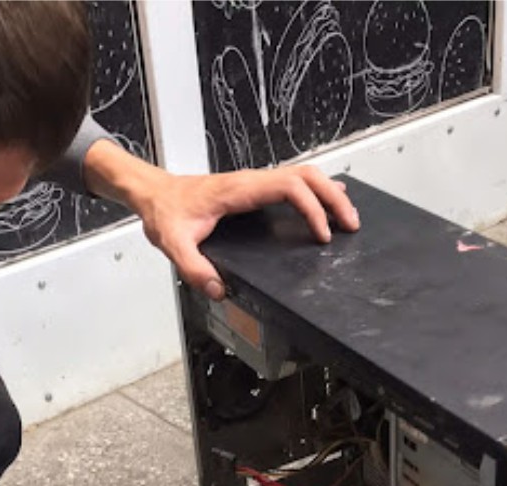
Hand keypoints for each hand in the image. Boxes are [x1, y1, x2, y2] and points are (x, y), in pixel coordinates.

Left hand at [136, 166, 359, 299]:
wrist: (155, 193)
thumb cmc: (165, 212)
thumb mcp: (173, 242)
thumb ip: (193, 267)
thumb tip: (218, 289)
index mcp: (239, 190)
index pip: (289, 187)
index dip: (312, 208)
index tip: (321, 235)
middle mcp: (251, 181)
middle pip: (306, 176)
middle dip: (333, 198)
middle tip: (351, 224)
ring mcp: (254, 182)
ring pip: (303, 175)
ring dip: (328, 193)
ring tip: (347, 217)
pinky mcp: (254, 188)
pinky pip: (292, 182)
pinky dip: (315, 191)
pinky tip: (328, 202)